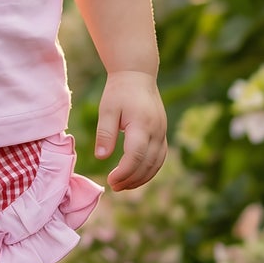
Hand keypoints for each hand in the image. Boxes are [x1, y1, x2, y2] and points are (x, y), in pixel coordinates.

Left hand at [93, 70, 166, 191]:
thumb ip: (105, 133)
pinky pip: (159, 158)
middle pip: (147, 164)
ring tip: (123, 186)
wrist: (138, 75)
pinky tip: (135, 176)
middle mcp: (156, 131)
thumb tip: (101, 157)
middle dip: (131, 179)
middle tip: (114, 187)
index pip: (135, 156)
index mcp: (142, 125)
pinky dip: (149, 171)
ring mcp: (162, 133)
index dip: (123, 172)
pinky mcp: (162, 134)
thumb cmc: (119, 91)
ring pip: (156, 164)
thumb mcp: (107, 109)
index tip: (110, 180)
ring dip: (141, 178)